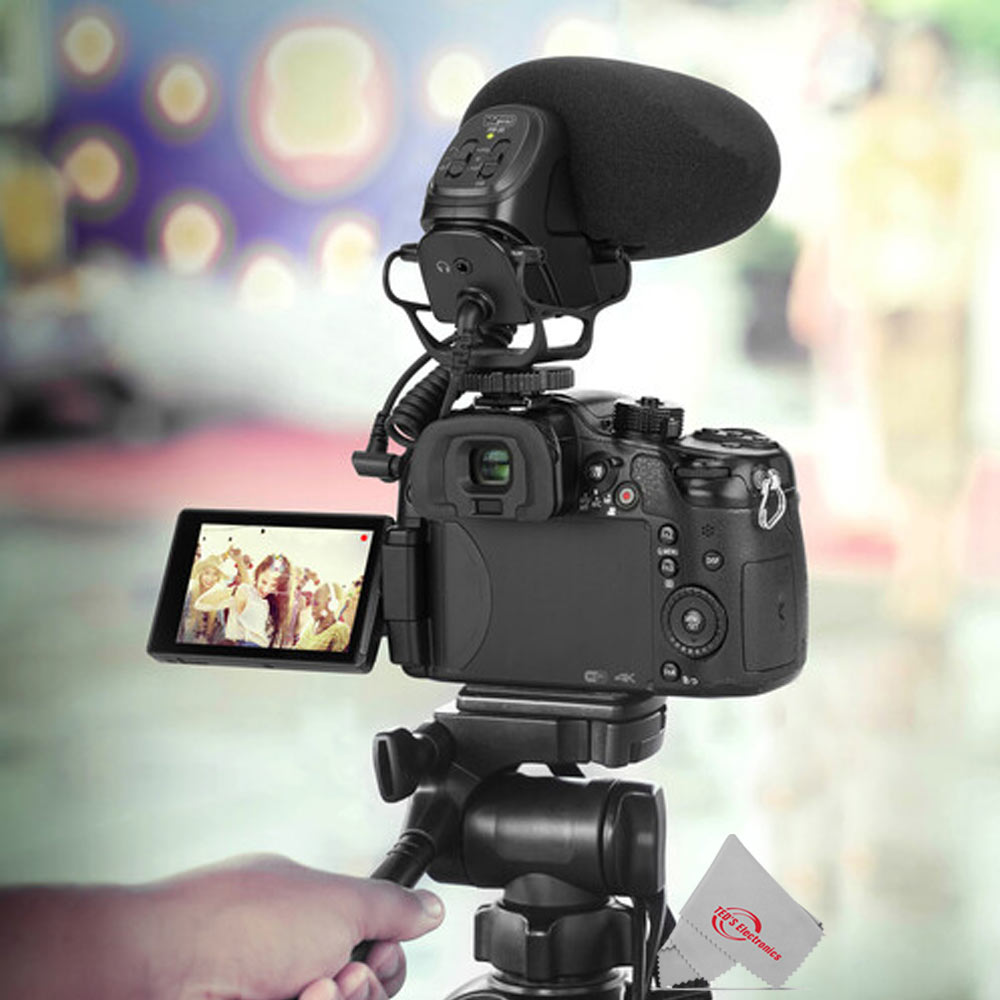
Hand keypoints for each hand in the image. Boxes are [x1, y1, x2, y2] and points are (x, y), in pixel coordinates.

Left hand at [152, 854, 444, 999]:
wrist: (168, 969)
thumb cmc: (240, 921)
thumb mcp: (337, 902)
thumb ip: (393, 907)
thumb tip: (432, 907)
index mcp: (313, 914)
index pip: (376, 946)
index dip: (387, 955)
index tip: (377, 950)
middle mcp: (297, 957)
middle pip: (366, 990)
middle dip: (368, 985)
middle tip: (345, 971)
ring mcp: (280, 992)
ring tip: (314, 989)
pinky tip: (300, 999)